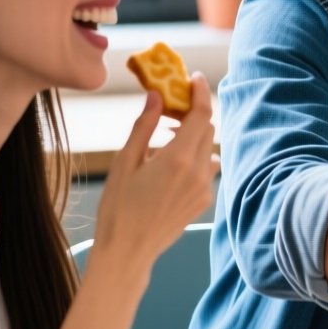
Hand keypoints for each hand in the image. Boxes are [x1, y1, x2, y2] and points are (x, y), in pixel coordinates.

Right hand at [95, 73, 218, 262]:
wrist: (128, 251)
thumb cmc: (119, 207)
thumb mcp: (125, 161)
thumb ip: (145, 125)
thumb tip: (156, 95)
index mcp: (178, 158)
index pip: (201, 114)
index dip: (200, 91)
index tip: (193, 78)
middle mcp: (198, 171)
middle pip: (207, 129)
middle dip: (192, 113)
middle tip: (170, 107)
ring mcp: (204, 188)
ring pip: (209, 149)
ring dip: (194, 137)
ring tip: (166, 138)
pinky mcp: (203, 200)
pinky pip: (206, 169)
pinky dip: (195, 157)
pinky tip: (170, 164)